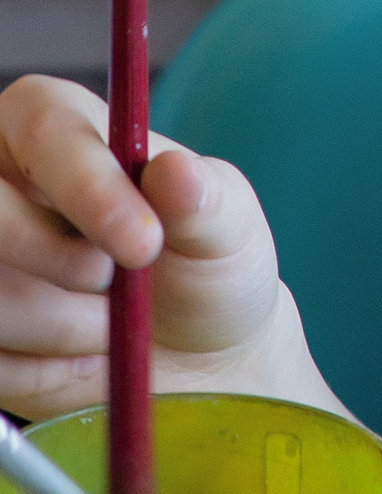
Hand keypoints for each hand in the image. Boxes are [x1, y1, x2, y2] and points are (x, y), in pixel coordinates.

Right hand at [0, 77, 296, 417]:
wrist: (190, 357)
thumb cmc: (205, 266)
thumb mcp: (226, 228)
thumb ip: (203, 199)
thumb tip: (176, 170)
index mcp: (57, 124)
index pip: (45, 126)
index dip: (86, 183)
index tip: (142, 243)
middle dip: (57, 263)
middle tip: (115, 290)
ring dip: (60, 327)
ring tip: (111, 324)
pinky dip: (42, 369)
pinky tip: (80, 355)